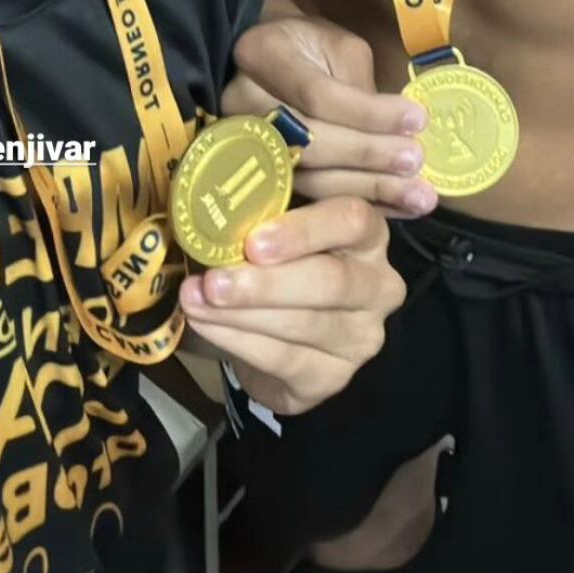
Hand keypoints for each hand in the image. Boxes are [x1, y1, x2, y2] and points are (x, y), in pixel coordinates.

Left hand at [181, 195, 405, 414]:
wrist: (277, 335)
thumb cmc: (278, 262)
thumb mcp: (278, 227)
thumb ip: (265, 211)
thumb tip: (220, 195)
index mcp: (369, 234)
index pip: (352, 220)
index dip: (304, 230)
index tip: (253, 241)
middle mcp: (378, 285)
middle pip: (331, 281)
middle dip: (267, 282)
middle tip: (214, 281)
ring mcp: (361, 337)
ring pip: (303, 323)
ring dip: (241, 313)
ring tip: (195, 299)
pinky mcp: (334, 378)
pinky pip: (283, 359)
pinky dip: (236, 340)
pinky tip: (204, 323)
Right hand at [224, 15, 436, 214]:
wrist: (272, 63)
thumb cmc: (311, 50)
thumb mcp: (339, 49)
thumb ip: (361, 89)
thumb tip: (401, 134)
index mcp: (259, 54)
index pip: (317, 95)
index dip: (369, 114)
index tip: (417, 119)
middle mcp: (238, 102)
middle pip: (308, 142)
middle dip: (368, 155)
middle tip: (416, 161)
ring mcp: (240, 144)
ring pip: (308, 177)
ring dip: (368, 188)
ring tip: (418, 194)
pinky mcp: (258, 176)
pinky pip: (310, 197)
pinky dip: (357, 202)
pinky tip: (395, 206)